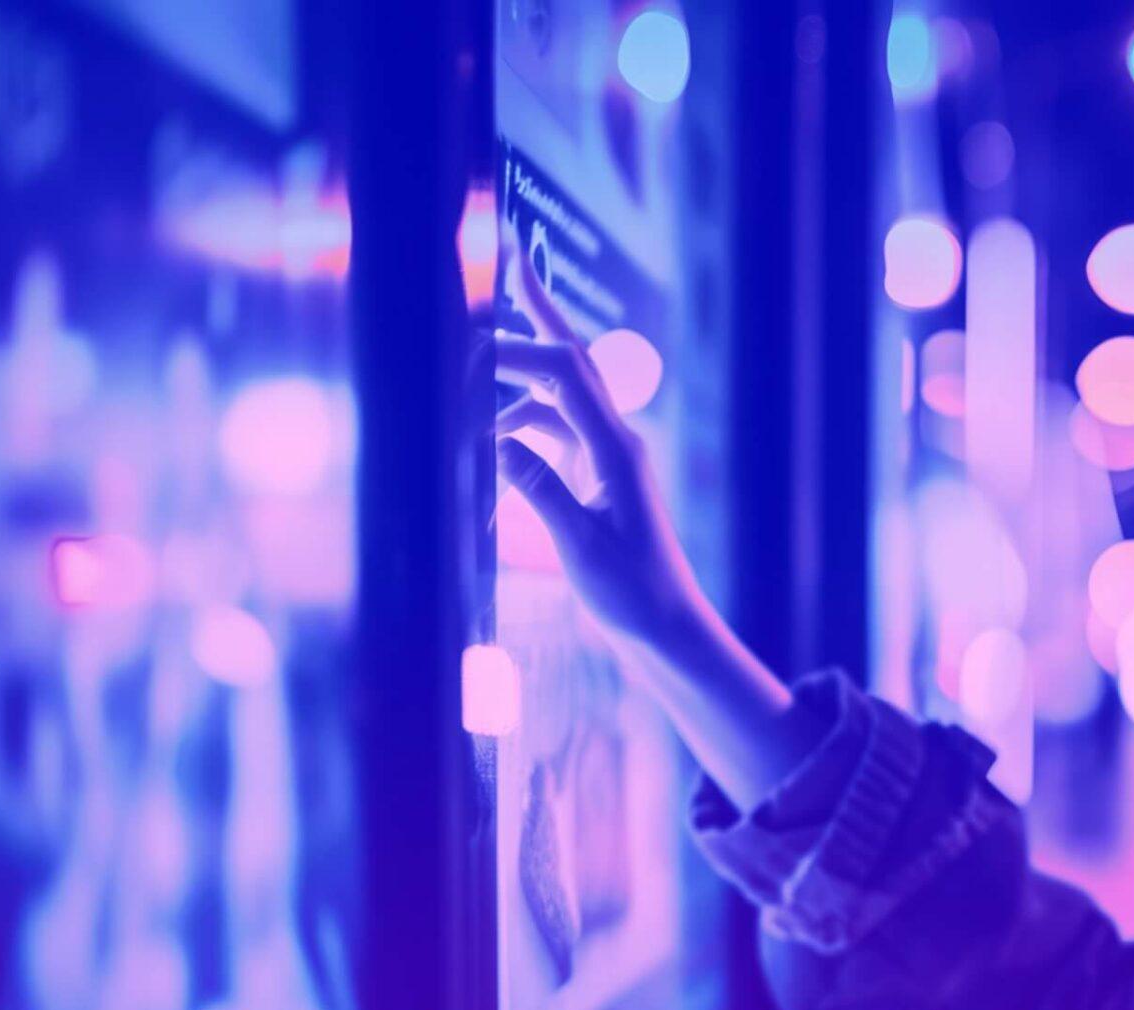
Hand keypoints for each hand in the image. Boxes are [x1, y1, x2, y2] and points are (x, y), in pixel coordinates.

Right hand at [491, 235, 709, 651]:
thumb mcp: (579, 544)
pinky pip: (556, 430)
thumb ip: (539, 489)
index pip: (565, 375)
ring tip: (473, 360)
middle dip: (540, 311)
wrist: (665, 628)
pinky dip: (521, 421)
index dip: (516, 350)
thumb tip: (495, 438)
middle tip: (510, 258)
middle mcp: (617, 442)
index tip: (468, 347)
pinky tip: (489, 429)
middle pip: (573, 361)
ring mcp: (609, 457)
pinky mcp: (599, 477)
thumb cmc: (630, 593)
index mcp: (617, 450)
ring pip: (560, 394)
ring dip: (517, 377)